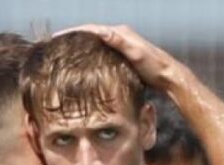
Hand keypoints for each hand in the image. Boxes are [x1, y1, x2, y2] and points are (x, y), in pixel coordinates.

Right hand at [54, 24, 181, 90]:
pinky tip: (83, 63)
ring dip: (80, 46)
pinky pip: (101, 52)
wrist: (168, 77)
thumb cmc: (153, 67)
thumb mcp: (136, 53)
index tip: (57, 37)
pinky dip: (90, 54)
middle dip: (73, 37)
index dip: (73, 31)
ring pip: (95, 43)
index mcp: (120, 33)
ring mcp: (121, 45)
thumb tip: (103, 31)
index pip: (91, 29)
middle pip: (91, 34)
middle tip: (55, 45)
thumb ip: (120, 42)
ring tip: (64, 53)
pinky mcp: (122, 56)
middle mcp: (119, 36)